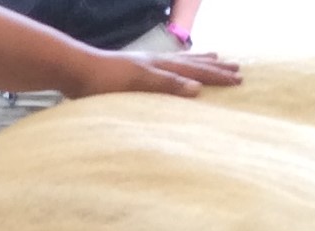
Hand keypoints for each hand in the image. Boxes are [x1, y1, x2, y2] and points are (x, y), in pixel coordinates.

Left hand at [60, 49, 242, 99]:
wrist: (75, 70)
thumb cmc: (103, 80)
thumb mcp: (137, 83)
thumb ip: (166, 84)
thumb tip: (197, 89)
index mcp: (160, 66)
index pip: (195, 71)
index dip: (217, 77)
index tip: (239, 81)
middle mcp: (156, 62)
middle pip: (192, 63)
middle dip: (215, 67)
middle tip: (237, 68)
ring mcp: (144, 65)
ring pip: (180, 61)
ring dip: (200, 62)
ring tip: (215, 57)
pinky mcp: (133, 71)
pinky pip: (165, 66)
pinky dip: (178, 66)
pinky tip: (175, 70)